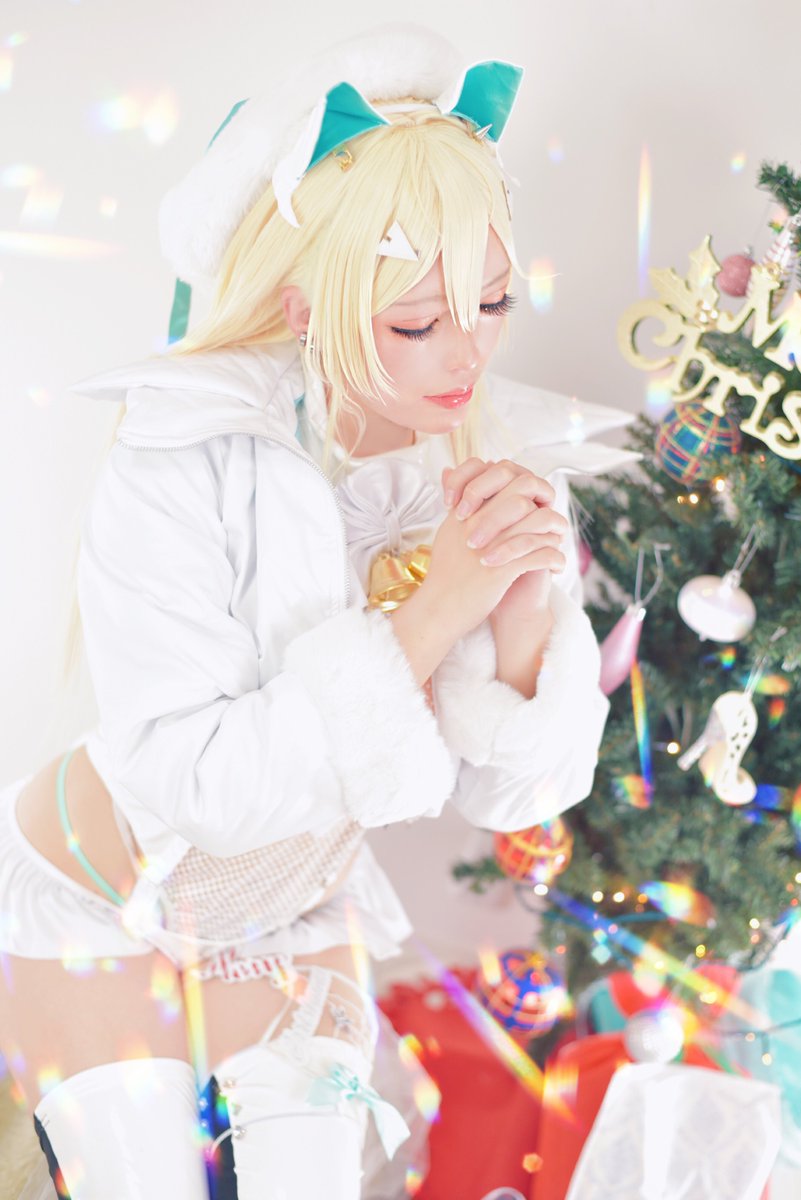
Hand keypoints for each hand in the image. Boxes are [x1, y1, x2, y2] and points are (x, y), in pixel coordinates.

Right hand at [387, 458, 565, 685]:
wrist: (439, 609)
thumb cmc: (446, 574)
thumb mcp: (447, 532)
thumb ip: (457, 503)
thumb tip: (451, 471)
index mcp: (465, 511)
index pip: (498, 477)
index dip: (522, 484)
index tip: (532, 501)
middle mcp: (477, 523)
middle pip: (521, 492)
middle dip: (543, 501)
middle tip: (551, 516)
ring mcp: (490, 545)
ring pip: (537, 521)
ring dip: (554, 531)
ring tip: (558, 541)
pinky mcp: (501, 570)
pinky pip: (540, 555)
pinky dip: (553, 558)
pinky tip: (555, 566)